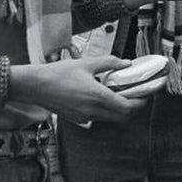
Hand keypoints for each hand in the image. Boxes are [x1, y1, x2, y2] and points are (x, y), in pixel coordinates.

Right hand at [9, 57, 149, 123]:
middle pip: (123, 117)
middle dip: (134, 108)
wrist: (36, 86)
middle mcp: (93, 111)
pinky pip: (99, 117)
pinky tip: (105, 97)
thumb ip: (110, 62)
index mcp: (97, 97)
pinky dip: (108, 110)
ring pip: (111, 118)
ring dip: (121, 110)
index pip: (128, 108)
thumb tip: (126, 63)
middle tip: (138, 96)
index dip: (141, 103)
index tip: (146, 95)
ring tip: (123, 94)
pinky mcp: (78, 119)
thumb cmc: (59, 73)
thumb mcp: (87, 63)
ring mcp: (85, 117)